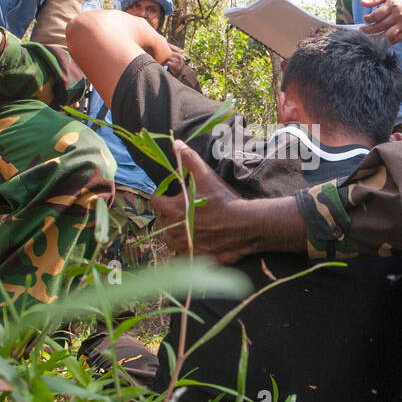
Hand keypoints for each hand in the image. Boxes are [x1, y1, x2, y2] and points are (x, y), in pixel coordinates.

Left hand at [151, 140, 259, 264]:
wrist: (245, 226)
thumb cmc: (224, 200)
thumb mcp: (206, 176)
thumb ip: (188, 159)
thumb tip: (176, 143)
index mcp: (172, 209)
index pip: (155, 201)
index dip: (161, 196)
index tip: (169, 194)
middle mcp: (173, 230)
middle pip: (162, 221)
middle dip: (170, 215)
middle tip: (184, 209)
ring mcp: (183, 246)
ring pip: (171, 239)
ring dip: (177, 232)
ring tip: (190, 226)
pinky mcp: (194, 258)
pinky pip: (184, 253)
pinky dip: (189, 247)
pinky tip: (200, 240)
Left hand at [359, 0, 401, 43]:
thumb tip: (362, 3)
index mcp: (392, 5)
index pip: (376, 16)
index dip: (367, 19)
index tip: (364, 19)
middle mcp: (398, 15)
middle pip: (380, 27)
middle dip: (368, 30)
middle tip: (363, 30)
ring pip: (387, 35)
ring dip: (377, 38)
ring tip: (370, 37)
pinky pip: (397, 39)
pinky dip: (388, 42)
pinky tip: (382, 40)